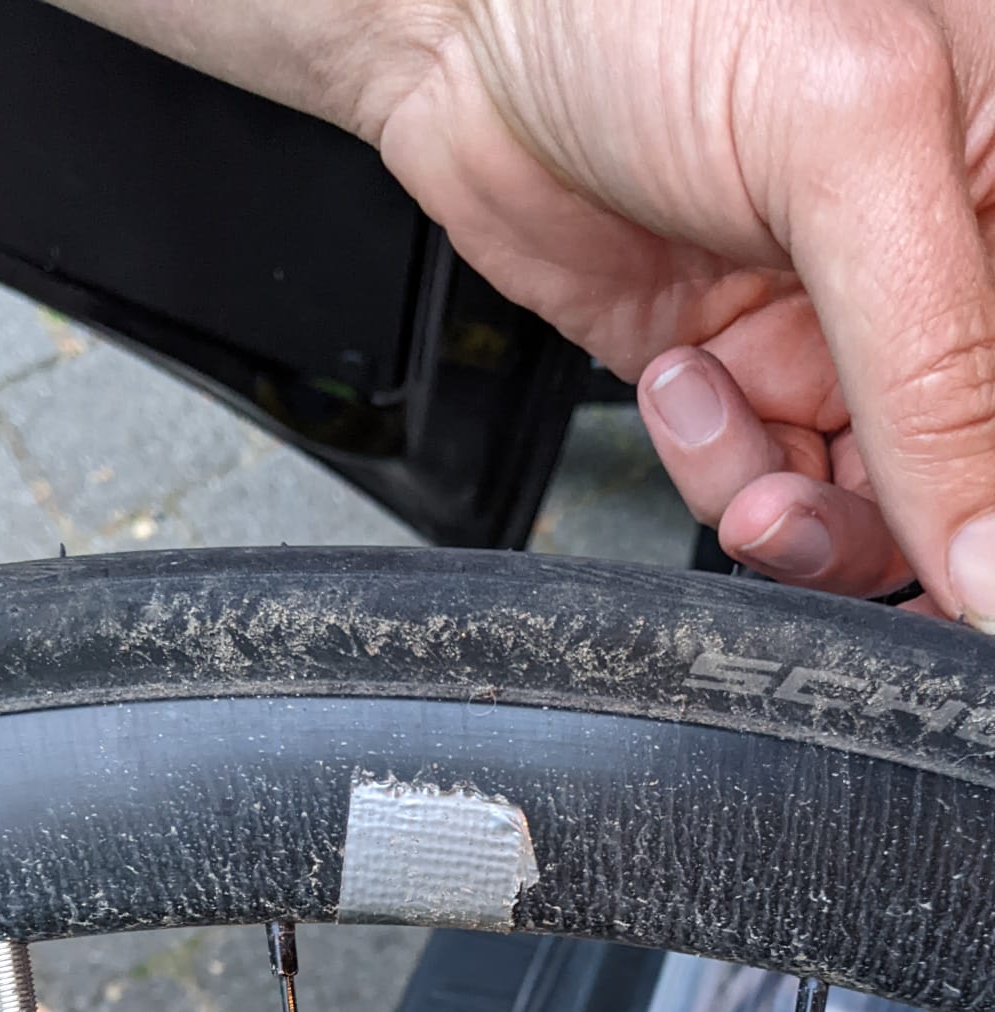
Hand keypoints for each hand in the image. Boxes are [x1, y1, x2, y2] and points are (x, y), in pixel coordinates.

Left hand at [374, 0, 994, 622]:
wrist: (467, 17)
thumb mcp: (852, 146)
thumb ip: (943, 365)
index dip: (992, 502)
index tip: (962, 560)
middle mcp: (944, 260)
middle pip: (966, 473)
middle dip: (890, 520)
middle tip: (802, 509)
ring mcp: (843, 326)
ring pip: (872, 505)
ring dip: (795, 508)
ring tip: (729, 432)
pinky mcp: (746, 370)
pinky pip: (768, 484)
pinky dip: (721, 469)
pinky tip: (683, 383)